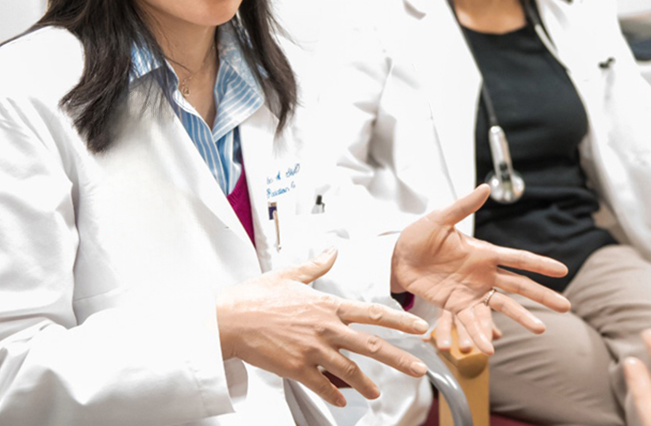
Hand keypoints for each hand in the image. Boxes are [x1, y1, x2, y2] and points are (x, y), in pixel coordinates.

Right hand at [216, 248, 429, 407]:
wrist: (230, 318)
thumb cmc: (256, 296)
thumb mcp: (290, 274)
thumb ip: (317, 265)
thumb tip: (332, 250)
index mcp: (329, 306)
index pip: (373, 313)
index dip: (400, 320)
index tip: (420, 327)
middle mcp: (327, 328)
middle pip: (372, 346)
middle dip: (400, 358)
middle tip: (420, 368)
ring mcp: (313, 350)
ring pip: (351, 371)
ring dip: (368, 385)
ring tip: (379, 394)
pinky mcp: (297, 368)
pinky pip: (323, 385)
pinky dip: (334, 395)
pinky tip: (342, 401)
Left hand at [392, 184, 570, 354]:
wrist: (396, 258)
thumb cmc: (419, 236)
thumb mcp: (440, 219)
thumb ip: (463, 206)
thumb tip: (485, 187)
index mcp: (484, 253)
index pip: (519, 259)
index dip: (540, 264)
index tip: (563, 271)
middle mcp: (483, 274)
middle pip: (519, 287)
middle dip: (543, 296)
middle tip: (566, 306)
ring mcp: (472, 292)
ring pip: (502, 308)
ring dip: (521, 318)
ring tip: (539, 329)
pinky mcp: (456, 306)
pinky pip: (471, 322)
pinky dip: (480, 335)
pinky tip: (488, 348)